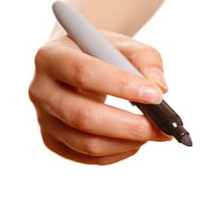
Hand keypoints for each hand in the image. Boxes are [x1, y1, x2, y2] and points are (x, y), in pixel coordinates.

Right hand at [28, 30, 169, 164]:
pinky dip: (117, 152)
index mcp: (51, 57)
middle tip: (162, 127)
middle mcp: (40, 89)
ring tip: (153, 133)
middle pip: (82, 116)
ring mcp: (43, 119)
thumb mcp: (120, 44)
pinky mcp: (52, 139)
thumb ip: (145, 59)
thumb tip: (161, 90)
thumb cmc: (99, 52)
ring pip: (86, 143)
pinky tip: (135, 141)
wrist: (75, 62)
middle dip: (128, 125)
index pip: (83, 73)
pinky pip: (87, 156)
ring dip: (127, 143)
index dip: (121, 85)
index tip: (156, 96)